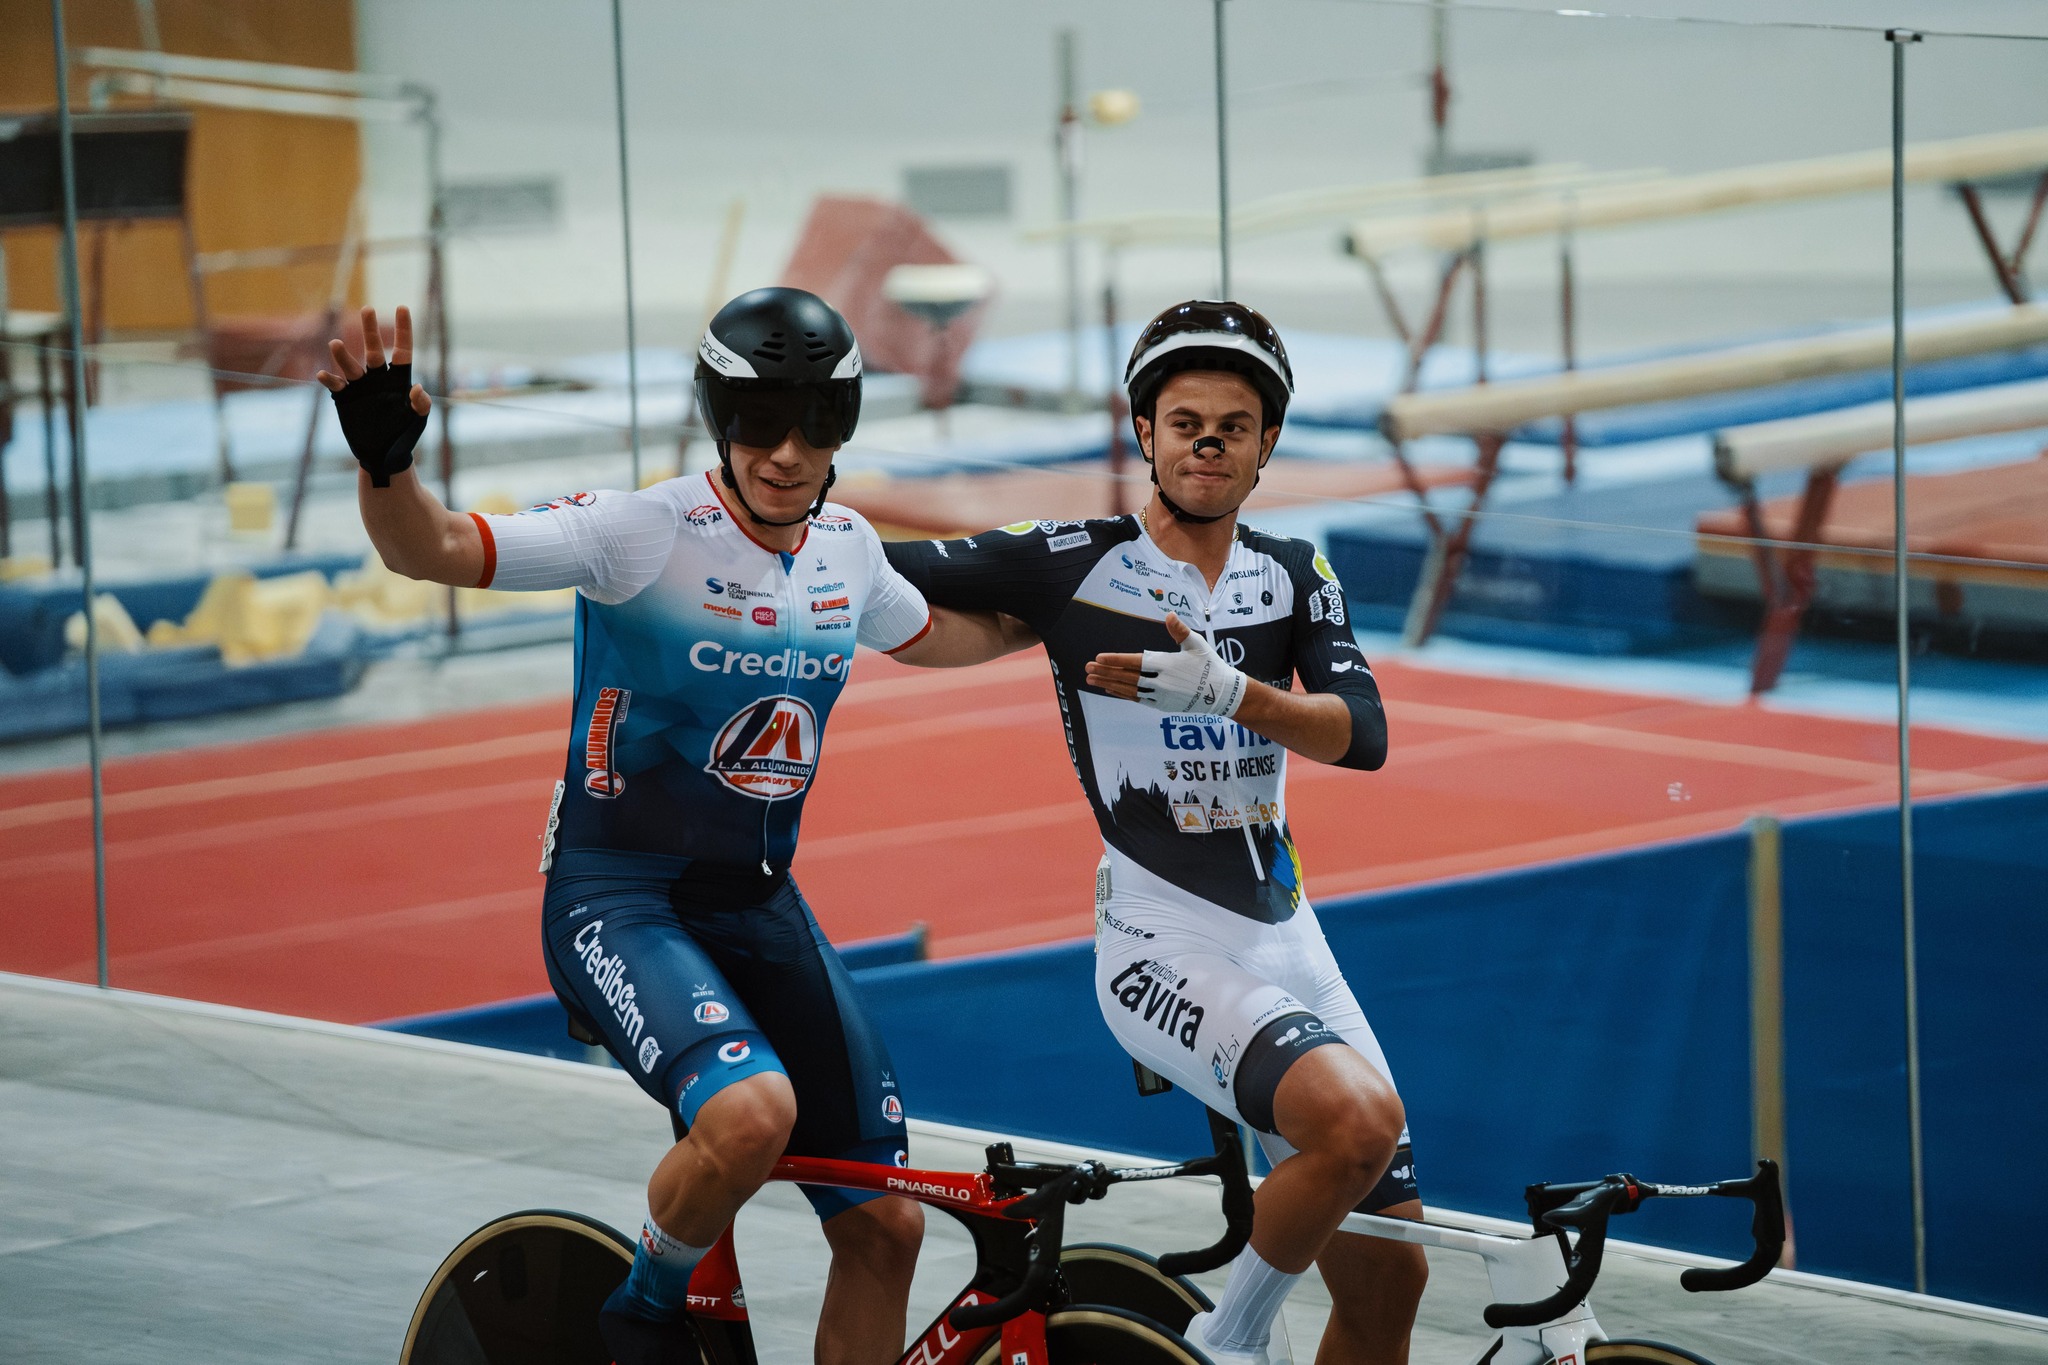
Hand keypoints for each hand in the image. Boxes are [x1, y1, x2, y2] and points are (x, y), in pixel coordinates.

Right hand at [317, 305, 431, 486]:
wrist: (385, 455)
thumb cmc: (405, 435)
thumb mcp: (417, 421)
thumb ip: (421, 405)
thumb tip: (418, 388)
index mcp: (399, 380)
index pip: (402, 350)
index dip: (403, 330)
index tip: (402, 307)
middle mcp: (379, 379)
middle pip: (374, 351)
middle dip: (370, 331)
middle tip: (367, 310)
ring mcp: (360, 388)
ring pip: (351, 366)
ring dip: (343, 356)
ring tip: (336, 344)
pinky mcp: (345, 400)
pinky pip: (336, 386)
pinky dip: (330, 380)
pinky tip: (324, 375)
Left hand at [1086, 612, 1247, 716]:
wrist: (1221, 693)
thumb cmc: (1209, 664)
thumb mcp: (1196, 644)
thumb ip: (1180, 630)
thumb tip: (1168, 615)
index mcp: (1167, 665)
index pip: (1136, 662)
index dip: (1116, 660)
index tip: (1099, 658)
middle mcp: (1161, 683)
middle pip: (1127, 677)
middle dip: (1106, 672)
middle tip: (1087, 668)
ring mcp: (1160, 696)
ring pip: (1129, 690)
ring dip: (1108, 684)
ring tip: (1090, 679)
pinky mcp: (1161, 705)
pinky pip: (1136, 699)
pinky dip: (1122, 694)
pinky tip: (1109, 689)